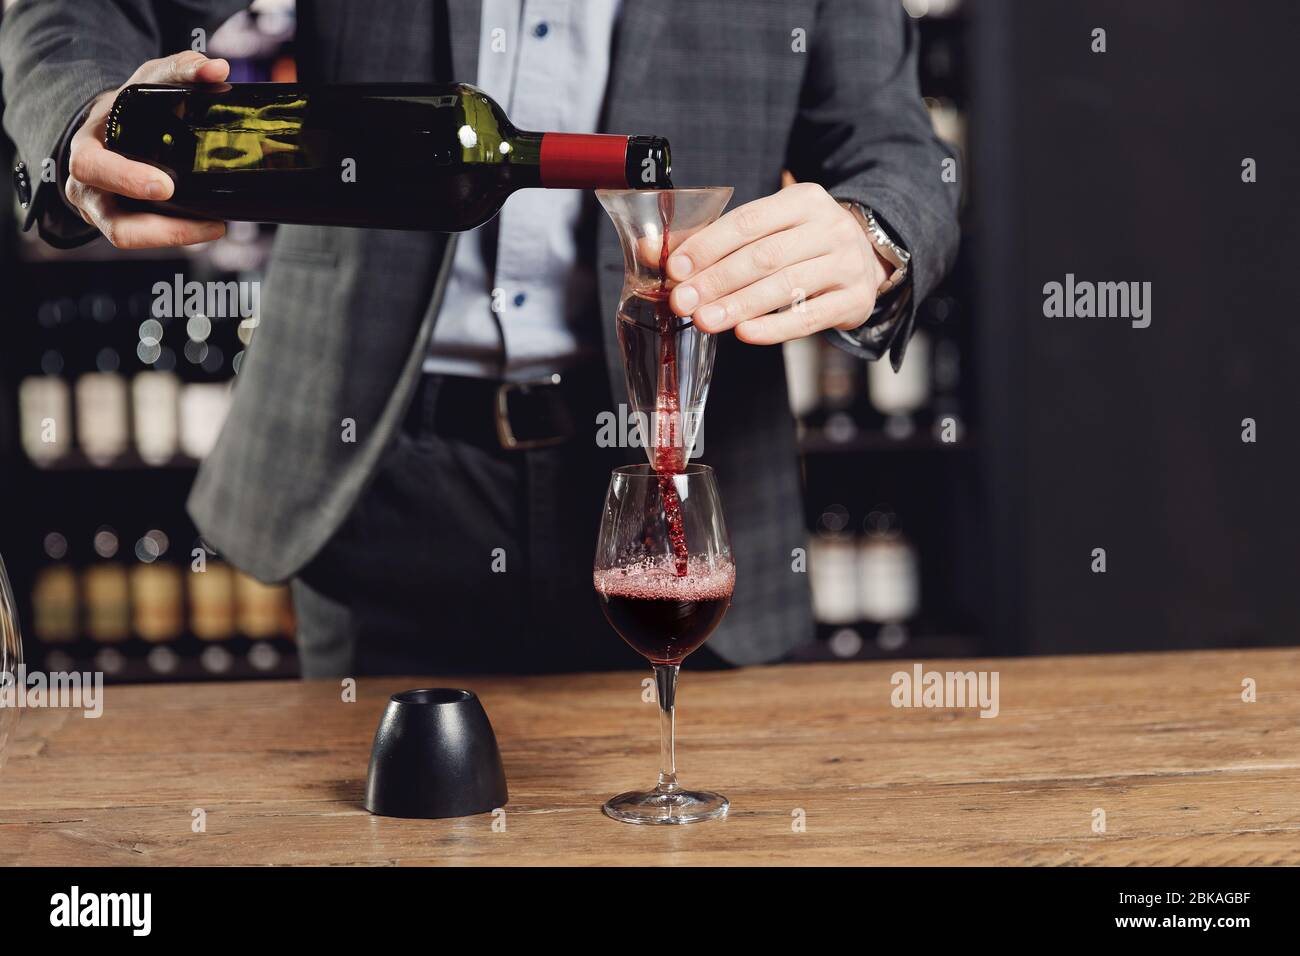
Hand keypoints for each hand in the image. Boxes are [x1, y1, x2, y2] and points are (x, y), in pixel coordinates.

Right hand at [66, 51, 230, 248]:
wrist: (112, 127)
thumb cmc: (129, 105)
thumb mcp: (149, 79)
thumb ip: (181, 69)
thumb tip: (218, 69)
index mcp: (87, 148)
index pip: (92, 168)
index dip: (125, 180)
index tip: (165, 186)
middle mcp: (89, 186)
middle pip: (113, 222)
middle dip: (159, 229)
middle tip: (209, 223)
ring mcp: (104, 210)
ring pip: (130, 239)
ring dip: (177, 239)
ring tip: (216, 227)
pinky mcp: (123, 223)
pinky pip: (146, 239)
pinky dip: (177, 236)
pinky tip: (208, 226)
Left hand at [666, 181, 890, 343]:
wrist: (866, 258)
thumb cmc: (801, 244)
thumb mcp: (766, 230)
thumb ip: (712, 241)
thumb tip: (651, 252)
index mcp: (802, 200)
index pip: (748, 222)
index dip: (709, 246)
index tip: (676, 269)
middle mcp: (829, 227)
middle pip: (765, 256)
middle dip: (718, 280)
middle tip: (683, 301)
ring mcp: (846, 264)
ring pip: (786, 286)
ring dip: (740, 306)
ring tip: (705, 321)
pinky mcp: (854, 300)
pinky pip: (810, 317)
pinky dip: (775, 328)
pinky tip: (746, 334)